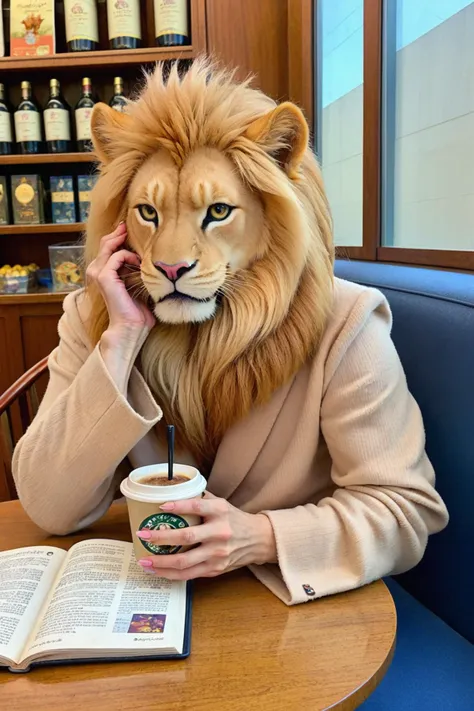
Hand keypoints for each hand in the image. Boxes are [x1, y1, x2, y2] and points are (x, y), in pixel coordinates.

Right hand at [86, 222, 154, 335]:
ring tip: (138, 249)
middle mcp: (96, 271)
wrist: (131, 327)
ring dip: (125, 243)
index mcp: (102, 272)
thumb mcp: (136, 284)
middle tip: (130, 226)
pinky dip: (128, 256)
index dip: (117, 236)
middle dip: (119, 233)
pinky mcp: (104, 277)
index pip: (107, 247)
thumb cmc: (136, 310)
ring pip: (109, 246)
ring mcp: (98, 273)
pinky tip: (138, 263)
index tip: (130, 229)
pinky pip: (116, 256)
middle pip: (106, 243)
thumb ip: (134, 269)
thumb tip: (146, 255)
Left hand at [136, 492, 277, 579]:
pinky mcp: (216, 569)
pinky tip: (158, 571)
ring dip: (160, 562)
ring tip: (143, 560)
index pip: (196, 506)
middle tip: (143, 534)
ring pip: (184, 562)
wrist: (258, 540)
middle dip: (161, 537)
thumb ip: (200, 499)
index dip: (178, 506)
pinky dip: (170, 574)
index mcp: (220, 511)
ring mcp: (218, 554)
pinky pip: (189, 575)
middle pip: (186, 537)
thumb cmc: (235, 519)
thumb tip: (173, 492)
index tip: (161, 506)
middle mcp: (220, 533)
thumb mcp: (222, 503)